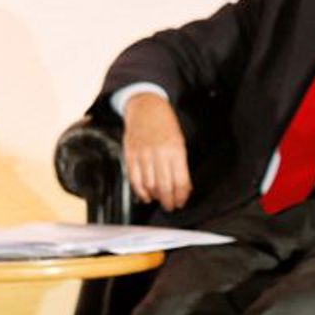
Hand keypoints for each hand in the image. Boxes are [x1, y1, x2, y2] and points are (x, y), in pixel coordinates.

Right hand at [122, 92, 191, 210]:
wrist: (146, 108)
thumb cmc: (165, 125)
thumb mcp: (179, 142)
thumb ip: (180, 165)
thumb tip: (183, 189)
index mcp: (175, 150)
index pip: (180, 181)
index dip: (181, 196)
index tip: (181, 202)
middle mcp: (159, 153)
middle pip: (164, 186)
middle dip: (168, 201)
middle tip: (170, 207)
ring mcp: (143, 154)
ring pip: (149, 185)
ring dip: (155, 197)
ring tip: (159, 200)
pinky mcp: (130, 155)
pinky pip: (135, 179)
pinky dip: (140, 191)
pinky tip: (146, 195)